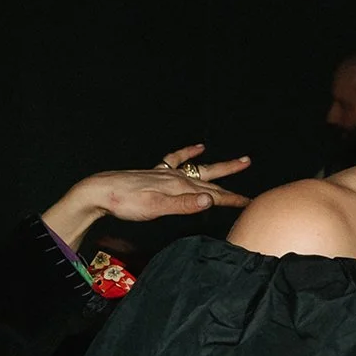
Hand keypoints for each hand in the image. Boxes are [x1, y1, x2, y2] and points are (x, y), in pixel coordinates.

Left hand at [41, 144, 250, 247]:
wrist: (101, 192)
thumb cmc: (126, 203)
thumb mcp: (157, 208)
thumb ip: (185, 205)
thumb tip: (211, 200)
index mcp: (181, 187)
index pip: (215, 195)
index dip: (234, 200)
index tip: (252, 205)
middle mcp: (178, 178)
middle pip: (213, 182)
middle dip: (234, 186)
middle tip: (254, 191)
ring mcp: (168, 174)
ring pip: (201, 170)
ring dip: (221, 168)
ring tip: (241, 162)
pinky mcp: (157, 173)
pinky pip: (176, 159)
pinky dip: (189, 153)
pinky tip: (199, 147)